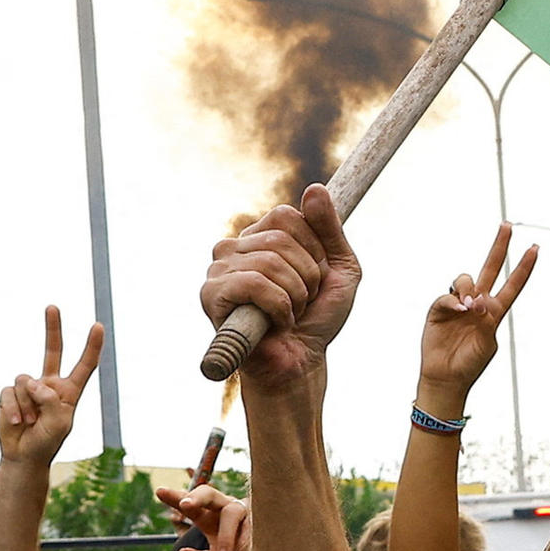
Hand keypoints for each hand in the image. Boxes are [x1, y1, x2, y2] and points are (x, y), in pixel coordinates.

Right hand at [0, 307, 100, 464]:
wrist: (24, 456)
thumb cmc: (47, 442)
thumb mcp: (59, 423)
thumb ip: (50, 400)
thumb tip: (32, 382)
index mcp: (69, 391)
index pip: (84, 366)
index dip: (91, 347)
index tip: (98, 326)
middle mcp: (49, 385)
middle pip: (52, 351)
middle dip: (52, 328)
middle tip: (52, 306)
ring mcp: (29, 388)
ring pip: (26, 381)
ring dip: (27, 405)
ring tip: (31, 422)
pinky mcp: (10, 394)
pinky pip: (10, 392)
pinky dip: (13, 409)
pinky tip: (18, 423)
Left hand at [162, 478, 245, 550]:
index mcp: (208, 518)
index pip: (190, 506)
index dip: (175, 498)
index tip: (159, 491)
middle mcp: (224, 509)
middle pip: (209, 493)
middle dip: (196, 498)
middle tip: (185, 505)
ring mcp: (244, 513)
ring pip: (232, 513)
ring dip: (226, 536)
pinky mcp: (262, 521)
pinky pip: (253, 526)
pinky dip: (246, 543)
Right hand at [201, 189, 359, 382]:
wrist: (301, 362)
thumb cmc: (317, 318)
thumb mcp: (339, 268)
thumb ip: (330, 229)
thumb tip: (314, 188)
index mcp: (260, 235)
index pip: (289, 216)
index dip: (314, 250)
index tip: (316, 279)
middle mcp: (234, 247)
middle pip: (281, 238)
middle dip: (308, 276)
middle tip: (302, 302)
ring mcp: (219, 269)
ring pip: (270, 261)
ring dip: (296, 296)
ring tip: (290, 314)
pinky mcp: (211, 294)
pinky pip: (254, 283)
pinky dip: (279, 307)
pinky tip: (276, 324)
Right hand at [420, 222, 536, 403]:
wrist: (446, 378)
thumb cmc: (469, 364)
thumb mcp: (487, 344)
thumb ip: (486, 321)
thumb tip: (478, 301)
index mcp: (493, 312)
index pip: (512, 285)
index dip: (523, 268)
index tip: (534, 249)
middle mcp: (477, 304)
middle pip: (489, 269)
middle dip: (499, 247)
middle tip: (507, 227)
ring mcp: (458, 305)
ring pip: (466, 280)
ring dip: (469, 287)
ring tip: (470, 305)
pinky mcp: (440, 310)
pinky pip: (446, 297)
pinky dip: (453, 301)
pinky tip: (458, 310)